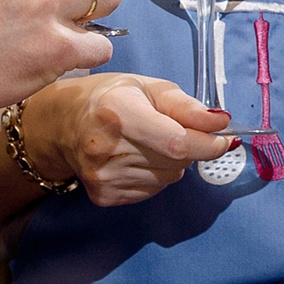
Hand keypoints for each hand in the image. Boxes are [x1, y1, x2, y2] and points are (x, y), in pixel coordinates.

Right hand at [19, 73, 232, 204]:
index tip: (222, 139)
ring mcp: (103, 177)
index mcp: (119, 114)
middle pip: (177, 163)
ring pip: (169, 179)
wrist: (62, 124)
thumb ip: (187, 106)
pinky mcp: (104, 196)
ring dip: (171, 163)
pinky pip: (153, 190)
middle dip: (190, 148)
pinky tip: (134, 159)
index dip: (208, 145)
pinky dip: (154, 175)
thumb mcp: (149, 87)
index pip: (178, 144)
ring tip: (146, 143)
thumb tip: (221, 123)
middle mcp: (107, 149)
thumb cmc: (111, 99)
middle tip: (171, 131)